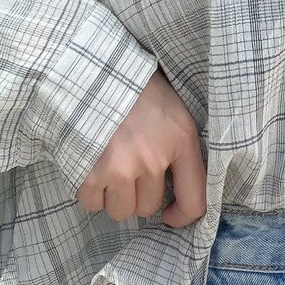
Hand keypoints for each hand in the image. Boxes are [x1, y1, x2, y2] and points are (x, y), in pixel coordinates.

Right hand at [77, 69, 206, 227]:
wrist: (90, 68)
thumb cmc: (134, 86)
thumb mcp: (172, 110)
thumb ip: (179, 148)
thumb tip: (175, 191)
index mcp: (180, 141)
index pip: (195, 202)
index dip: (182, 216)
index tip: (170, 214)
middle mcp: (153, 159)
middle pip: (148, 208)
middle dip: (138, 194)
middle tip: (128, 168)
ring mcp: (120, 168)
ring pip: (120, 211)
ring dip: (114, 196)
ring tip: (108, 167)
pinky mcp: (89, 172)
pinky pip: (92, 204)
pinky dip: (90, 192)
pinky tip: (90, 167)